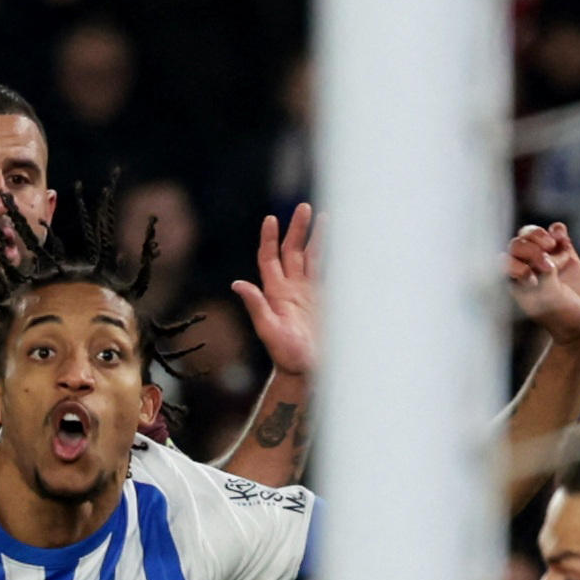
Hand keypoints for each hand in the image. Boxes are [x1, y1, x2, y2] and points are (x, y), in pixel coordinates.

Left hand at [230, 204, 317, 375]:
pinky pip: (329, 272)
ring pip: (313, 257)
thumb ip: (256, 307)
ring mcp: (309, 293)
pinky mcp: (326, 300)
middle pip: (293, 251)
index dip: (270, 239)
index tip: (271, 219)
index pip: (271, 258)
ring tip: (325, 216)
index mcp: (276, 293)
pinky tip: (341, 241)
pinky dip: (334, 255)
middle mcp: (291, 289)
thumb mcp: (269, 331)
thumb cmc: (287, 356)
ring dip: (317, 237)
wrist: (308, 372)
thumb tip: (237, 284)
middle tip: (304, 207)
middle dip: (298, 229)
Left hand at [505, 223, 579, 348]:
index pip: (505, 262)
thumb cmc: (564, 319)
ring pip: (533, 234)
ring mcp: (547, 259)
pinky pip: (556, 232)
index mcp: (517, 283)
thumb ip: (546, 279)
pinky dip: (557, 230)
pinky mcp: (565, 254)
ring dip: (539, 234)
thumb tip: (547, 258)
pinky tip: (562, 238)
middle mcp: (528, 269)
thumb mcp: (552, 302)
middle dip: (530, 247)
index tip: (533, 279)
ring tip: (553, 244)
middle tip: (548, 264)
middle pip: (517, 244)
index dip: (516, 263)